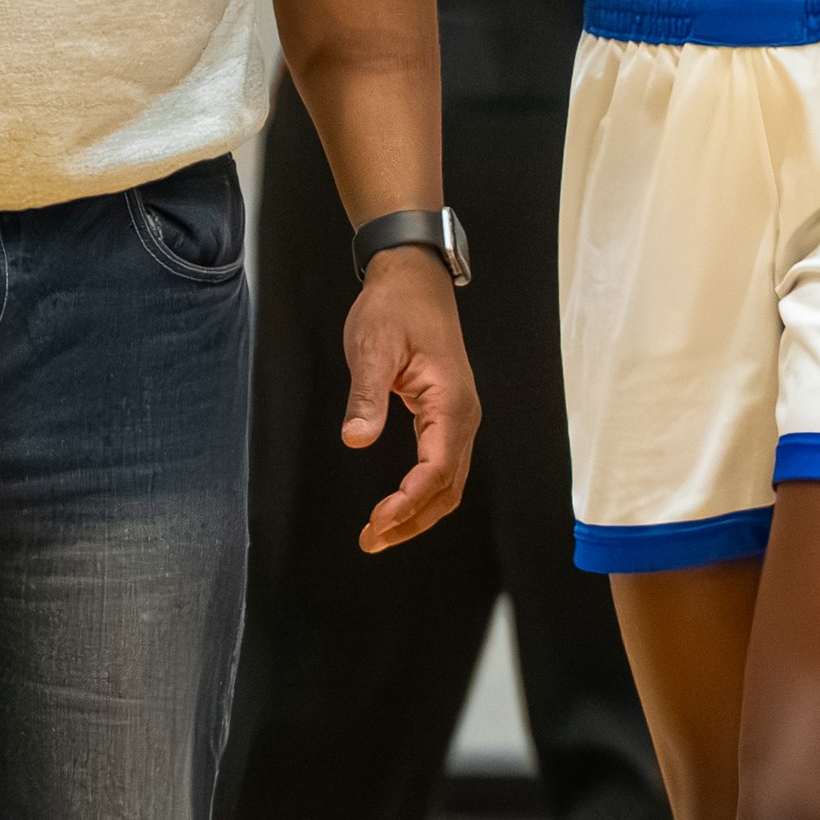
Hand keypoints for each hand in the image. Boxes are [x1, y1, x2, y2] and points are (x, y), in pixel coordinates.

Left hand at [340, 247, 479, 552]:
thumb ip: (367, 395)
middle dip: (412, 521)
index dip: (408, 502)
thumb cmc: (395, 307)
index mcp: (450, 402)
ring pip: (448, 483)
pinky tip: (397, 505)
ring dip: (417, 513)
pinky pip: (441, 467)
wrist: (413, 278)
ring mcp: (458, 418)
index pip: (436, 469)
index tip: (377, 521)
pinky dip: (421, 494)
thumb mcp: (373, 346)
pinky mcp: (446, 416)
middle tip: (370, 540)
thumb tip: (356, 439)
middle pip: (447, 488)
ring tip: (379, 534)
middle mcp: (463, 416)